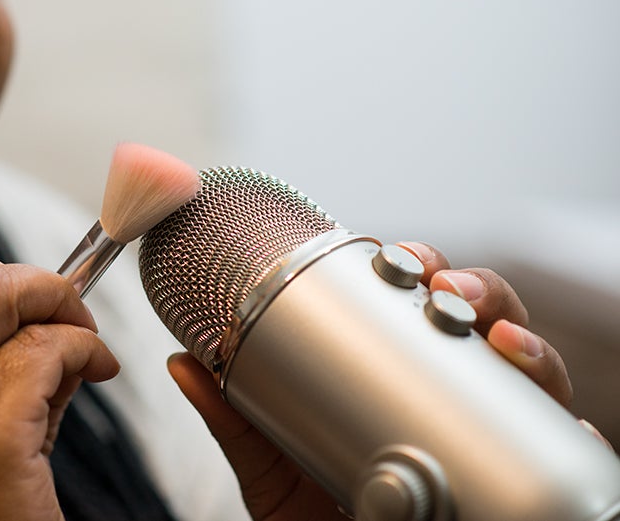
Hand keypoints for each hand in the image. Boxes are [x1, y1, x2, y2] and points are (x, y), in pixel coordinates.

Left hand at [166, 241, 579, 520]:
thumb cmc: (315, 509)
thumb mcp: (271, 465)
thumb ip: (235, 414)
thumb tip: (183, 362)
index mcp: (397, 374)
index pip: (419, 308)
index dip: (418, 272)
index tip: (398, 256)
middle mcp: (452, 394)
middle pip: (482, 323)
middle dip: (474, 291)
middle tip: (445, 290)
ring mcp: (489, 429)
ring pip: (530, 370)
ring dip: (522, 342)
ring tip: (494, 336)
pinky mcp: (516, 478)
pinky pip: (563, 444)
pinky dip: (569, 424)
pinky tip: (559, 416)